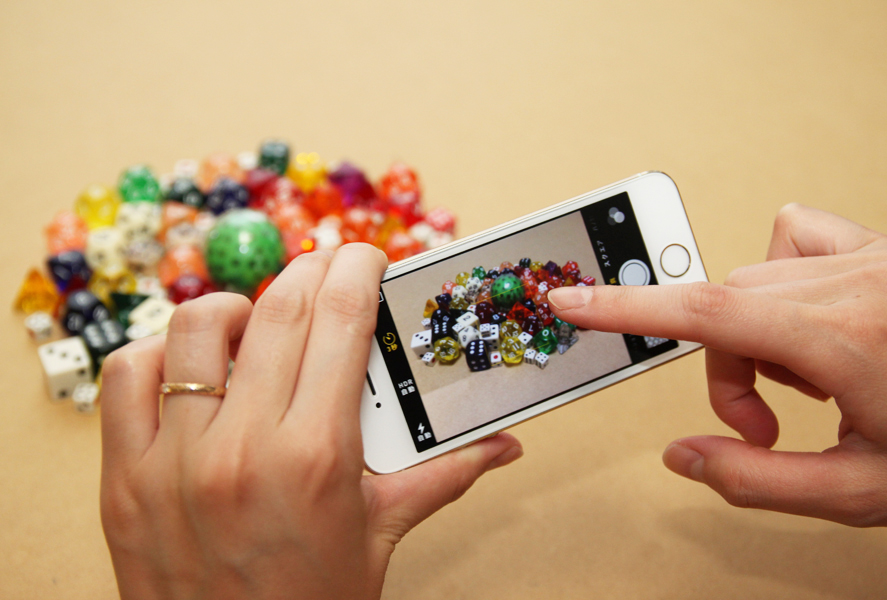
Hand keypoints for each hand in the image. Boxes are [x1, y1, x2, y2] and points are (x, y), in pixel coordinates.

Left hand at [99, 244, 521, 599]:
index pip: (341, 324)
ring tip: (256, 322)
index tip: (364, 257)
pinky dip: (158, 353)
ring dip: (234, 308)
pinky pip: (127, 378)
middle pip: (279, 312)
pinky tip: (190, 366)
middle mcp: (242, 449)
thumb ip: (443, 476)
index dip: (356, 272)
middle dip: (311, 272)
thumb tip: (503, 446)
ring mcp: (173, 460)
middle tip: (326, 269)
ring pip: (194, 330)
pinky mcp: (123, 477)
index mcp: (316, 458)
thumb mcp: (382, 537)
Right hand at [548, 204, 886, 526]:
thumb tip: (682, 456)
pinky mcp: (882, 246)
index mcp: (849, 340)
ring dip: (753, 331)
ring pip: (752, 276)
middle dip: (726, 371)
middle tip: (762, 424)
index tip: (570, 298)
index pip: (706, 311)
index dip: (626, 306)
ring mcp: (874, 257)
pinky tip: (807, 311)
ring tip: (802, 377)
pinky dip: (778, 273)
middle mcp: (858, 283)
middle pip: (725, 305)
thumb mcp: (863, 492)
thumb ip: (757, 481)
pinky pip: (795, 234)